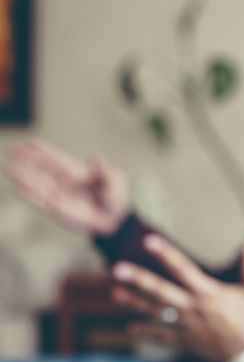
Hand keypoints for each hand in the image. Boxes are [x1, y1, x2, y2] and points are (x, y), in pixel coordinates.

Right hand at [5, 139, 129, 234]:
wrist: (114, 218)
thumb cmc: (114, 195)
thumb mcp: (113, 181)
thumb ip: (104, 172)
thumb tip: (97, 157)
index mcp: (77, 171)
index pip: (57, 159)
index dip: (44, 151)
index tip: (29, 143)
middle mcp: (64, 182)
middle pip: (43, 169)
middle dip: (28, 161)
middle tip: (12, 151)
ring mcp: (60, 195)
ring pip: (39, 184)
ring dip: (24, 177)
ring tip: (9, 168)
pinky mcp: (58, 210)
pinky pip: (42, 203)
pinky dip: (32, 197)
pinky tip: (19, 190)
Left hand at [112, 235, 243, 361]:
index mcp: (209, 292)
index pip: (183, 268)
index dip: (166, 253)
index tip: (149, 241)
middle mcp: (193, 307)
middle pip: (161, 290)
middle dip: (139, 279)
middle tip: (118, 269)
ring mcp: (188, 326)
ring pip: (157, 312)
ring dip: (136, 303)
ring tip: (115, 293)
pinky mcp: (187, 341)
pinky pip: (163, 337)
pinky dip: (147, 333)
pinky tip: (131, 329)